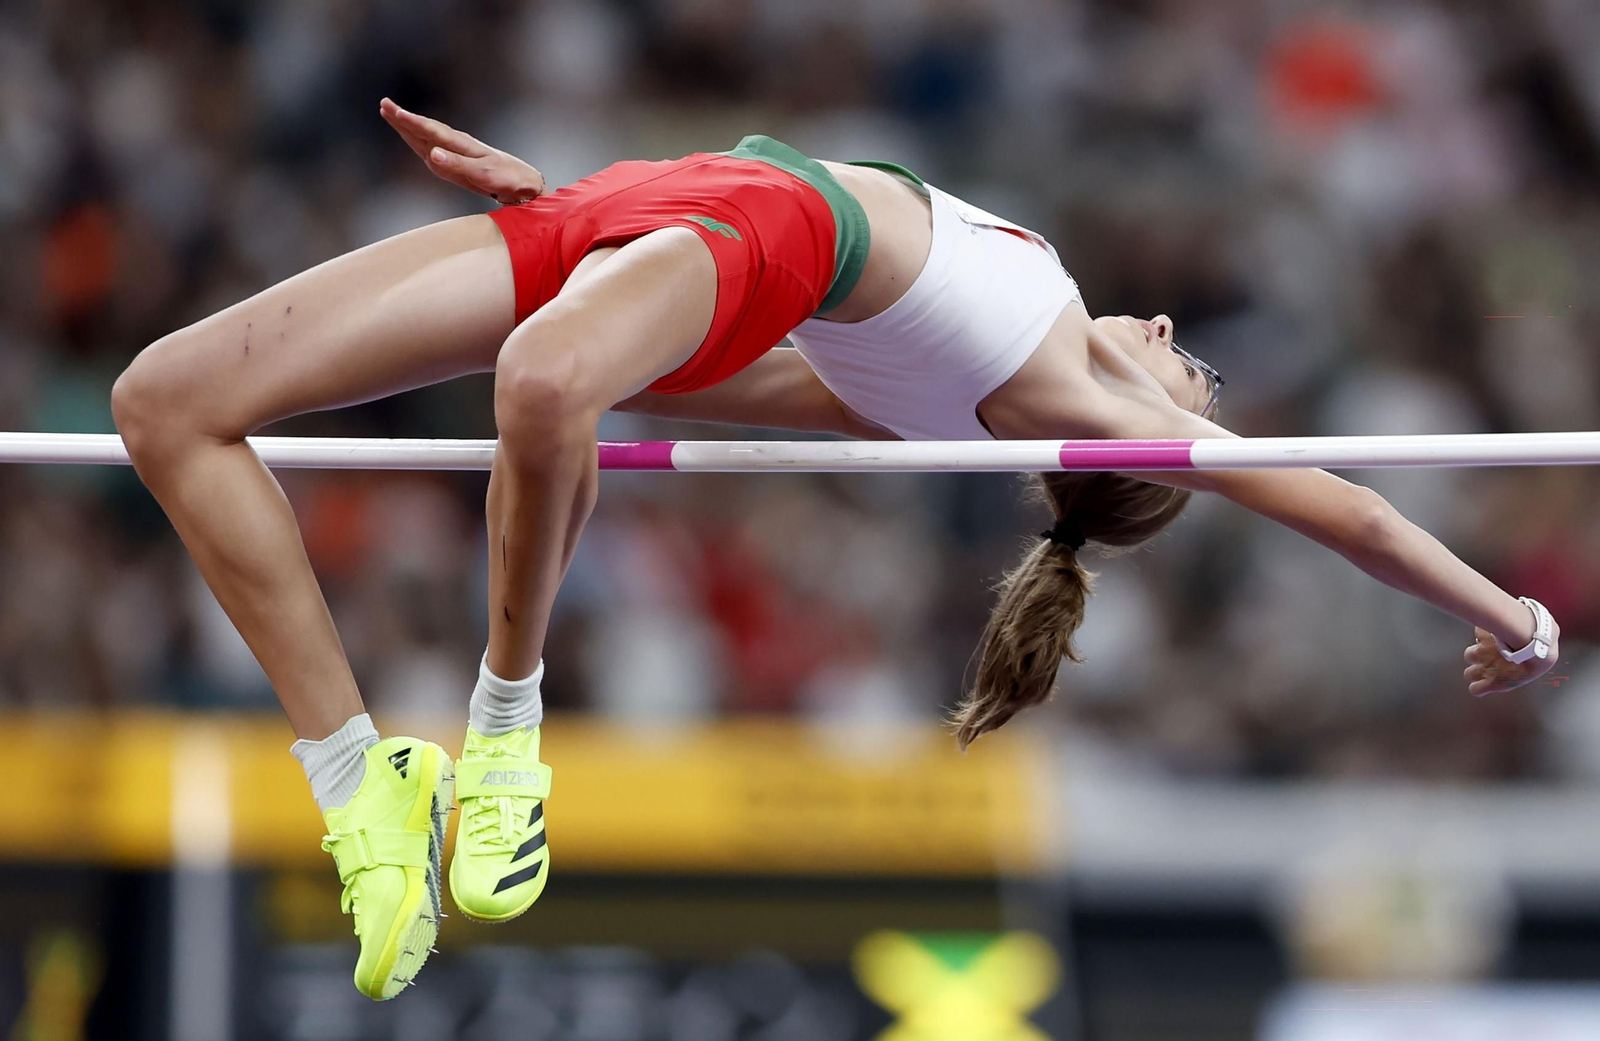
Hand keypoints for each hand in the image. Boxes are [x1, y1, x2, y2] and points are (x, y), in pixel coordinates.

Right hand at [379, 97, 545, 204]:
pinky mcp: (459, 162)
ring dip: (409, 127)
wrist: (525, 185)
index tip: (392, 111)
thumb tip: (431, 154)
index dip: (411, 122)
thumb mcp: (484, 174)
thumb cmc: (508, 179)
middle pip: (426, 129)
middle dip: (404, 119)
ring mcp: (458, 153)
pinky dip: (419, 140)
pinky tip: (413, 137)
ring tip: (390, 113)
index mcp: (462, 146)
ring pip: (427, 137)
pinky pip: (433, 148)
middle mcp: (458, 145)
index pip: (431, 131)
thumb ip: (458, 164)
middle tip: (383, 104)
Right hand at [1462, 623, 1558, 696]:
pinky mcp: (1482, 635)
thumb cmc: (1537, 660)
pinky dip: (1484, 634)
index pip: (1475, 689)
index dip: (1478, 686)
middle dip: (1475, 670)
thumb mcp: (1527, 674)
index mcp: (1496, 681)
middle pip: (1468, 674)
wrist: (1535, 639)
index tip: (1484, 683)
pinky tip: (1496, 632)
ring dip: (1478, 652)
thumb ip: (1513, 675)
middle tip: (1489, 665)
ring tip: (1491, 648)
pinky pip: (1479, 634)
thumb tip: (1515, 670)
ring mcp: (1481, 651)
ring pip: (1469, 654)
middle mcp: (1485, 667)